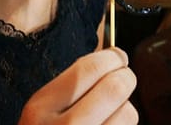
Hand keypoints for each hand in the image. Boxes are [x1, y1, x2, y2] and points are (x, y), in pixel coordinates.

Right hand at [18, 48, 136, 123]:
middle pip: (115, 87)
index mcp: (41, 109)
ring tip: (109, 114)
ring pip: (129, 113)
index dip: (111, 57)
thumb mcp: (43, 109)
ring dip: (125, 109)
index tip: (117, 56)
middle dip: (125, 77)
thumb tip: (115, 56)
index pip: (89, 68)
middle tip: (123, 78)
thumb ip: (74, 83)